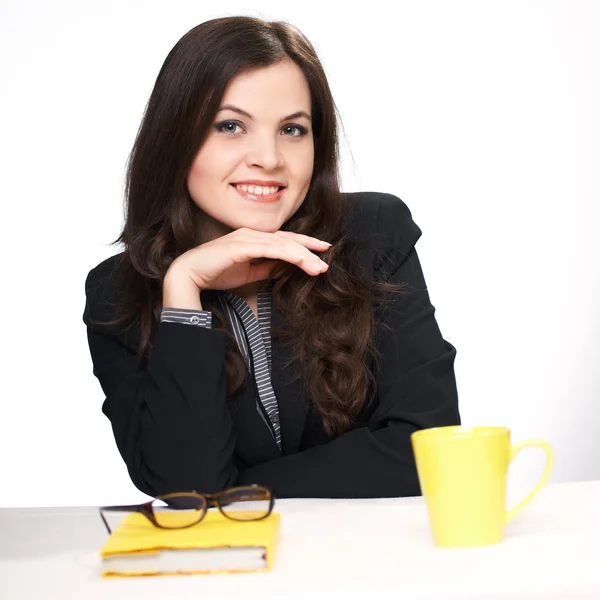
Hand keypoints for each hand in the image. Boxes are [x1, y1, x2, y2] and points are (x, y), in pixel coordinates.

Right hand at [167, 227, 330, 292]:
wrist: (190, 274)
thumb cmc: (216, 272)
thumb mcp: (249, 272)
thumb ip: (267, 268)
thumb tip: (286, 269)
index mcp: (254, 238)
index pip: (284, 240)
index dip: (304, 244)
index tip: (321, 251)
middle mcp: (252, 234)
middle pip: (288, 240)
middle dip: (309, 249)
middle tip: (327, 260)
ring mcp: (247, 237)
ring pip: (283, 244)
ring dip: (304, 256)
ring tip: (319, 267)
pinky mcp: (242, 245)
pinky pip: (271, 249)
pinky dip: (289, 255)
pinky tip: (302, 262)